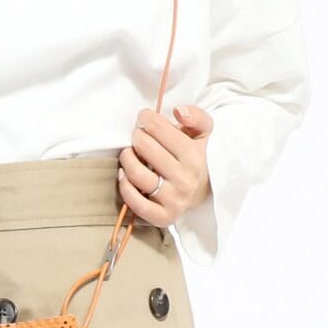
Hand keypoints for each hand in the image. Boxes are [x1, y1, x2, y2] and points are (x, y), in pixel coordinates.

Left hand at [117, 104, 213, 228]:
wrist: (202, 190)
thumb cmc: (195, 157)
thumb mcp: (202, 133)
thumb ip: (195, 116)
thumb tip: (179, 111)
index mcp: (195, 157)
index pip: (159, 128)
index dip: (146, 118)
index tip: (145, 119)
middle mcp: (185, 180)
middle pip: (145, 148)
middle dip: (137, 136)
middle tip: (138, 136)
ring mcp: (174, 200)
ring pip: (137, 174)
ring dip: (126, 158)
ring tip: (129, 153)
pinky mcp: (163, 217)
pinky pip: (136, 203)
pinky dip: (125, 187)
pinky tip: (124, 175)